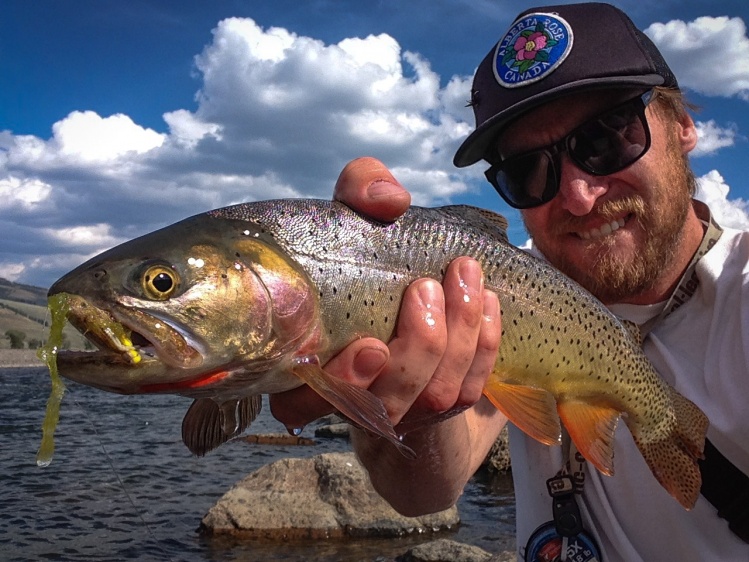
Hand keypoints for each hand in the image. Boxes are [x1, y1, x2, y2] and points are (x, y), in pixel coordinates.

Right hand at [269, 157, 500, 428]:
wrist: (407, 283)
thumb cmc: (368, 251)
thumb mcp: (356, 213)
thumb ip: (360, 192)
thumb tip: (390, 201)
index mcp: (307, 367)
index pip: (301, 403)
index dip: (339, 384)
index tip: (371, 347)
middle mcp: (349, 399)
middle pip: (384, 404)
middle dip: (417, 349)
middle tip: (426, 288)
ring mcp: (399, 409)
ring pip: (433, 398)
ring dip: (457, 340)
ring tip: (466, 280)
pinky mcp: (442, 408)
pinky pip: (469, 390)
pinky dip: (483, 347)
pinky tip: (488, 302)